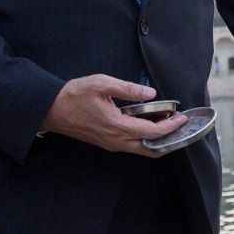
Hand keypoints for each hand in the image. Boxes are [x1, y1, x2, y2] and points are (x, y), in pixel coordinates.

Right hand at [40, 75, 186, 155]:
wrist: (50, 109)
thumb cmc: (74, 95)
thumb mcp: (102, 84)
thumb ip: (128, 89)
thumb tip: (151, 94)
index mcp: (117, 126)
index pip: (153, 132)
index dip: (171, 126)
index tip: (183, 117)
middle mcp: (116, 140)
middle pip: (151, 149)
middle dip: (170, 139)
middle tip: (182, 126)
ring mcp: (111, 144)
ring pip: (142, 149)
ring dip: (158, 141)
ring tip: (170, 125)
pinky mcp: (106, 143)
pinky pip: (132, 146)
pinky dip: (146, 140)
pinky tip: (152, 127)